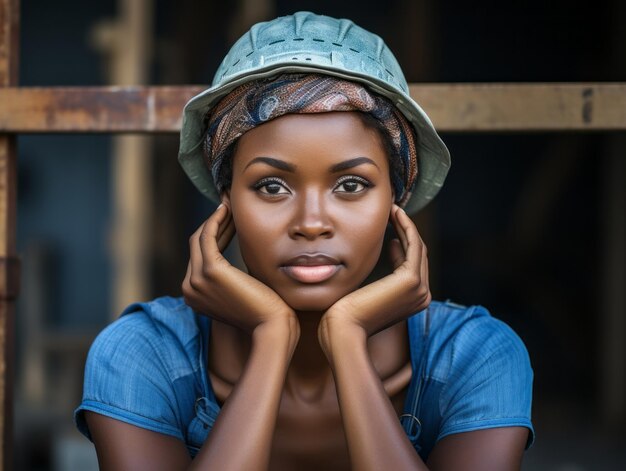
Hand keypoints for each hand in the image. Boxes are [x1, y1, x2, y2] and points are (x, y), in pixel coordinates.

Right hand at [182, 204, 297, 336]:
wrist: (272, 326)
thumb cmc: (265, 311)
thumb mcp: (241, 291)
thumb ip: (233, 278)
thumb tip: (237, 260)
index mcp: (195, 295)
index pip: (200, 256)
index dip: (214, 234)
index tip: (227, 219)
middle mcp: (189, 289)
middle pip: (197, 245)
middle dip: (213, 223)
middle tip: (227, 205)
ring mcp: (197, 280)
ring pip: (201, 238)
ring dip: (216, 219)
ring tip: (230, 205)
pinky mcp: (210, 271)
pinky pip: (207, 237)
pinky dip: (215, 220)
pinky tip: (227, 210)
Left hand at [318, 204, 430, 353]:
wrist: (342, 329)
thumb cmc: (346, 315)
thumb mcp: (368, 293)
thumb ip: (380, 279)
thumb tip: (389, 248)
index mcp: (414, 300)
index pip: (413, 265)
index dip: (404, 243)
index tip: (389, 228)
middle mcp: (423, 296)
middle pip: (418, 254)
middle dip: (407, 230)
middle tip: (393, 212)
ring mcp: (420, 289)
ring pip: (418, 246)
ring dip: (407, 225)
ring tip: (393, 210)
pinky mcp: (411, 280)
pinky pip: (414, 244)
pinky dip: (406, 226)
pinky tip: (395, 214)